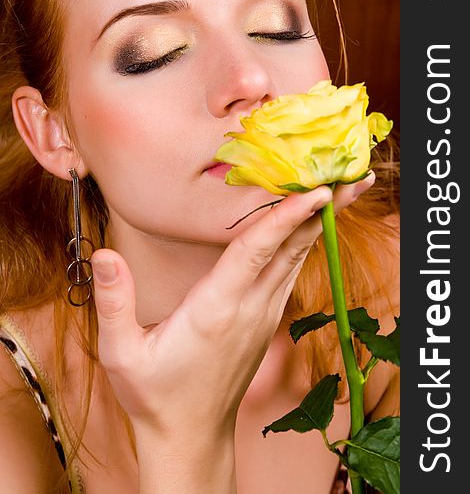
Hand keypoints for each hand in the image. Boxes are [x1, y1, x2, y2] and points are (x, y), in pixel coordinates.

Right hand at [91, 174, 374, 436]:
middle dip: (324, 210)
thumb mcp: (121, 353)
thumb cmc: (155, 394)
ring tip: (346, 190)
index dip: (286, 217)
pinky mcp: (266, 320)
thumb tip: (105, 255)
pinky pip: (292, 272)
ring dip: (321, 222)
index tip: (317, 189)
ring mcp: (264, 315)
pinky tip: (314, 226)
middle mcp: (250, 307)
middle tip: (354, 174)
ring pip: (299, 258)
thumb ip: (113, 302)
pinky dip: (306, 243)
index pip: (256, 251)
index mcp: (216, 308)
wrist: (190, 435)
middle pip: (293, 248)